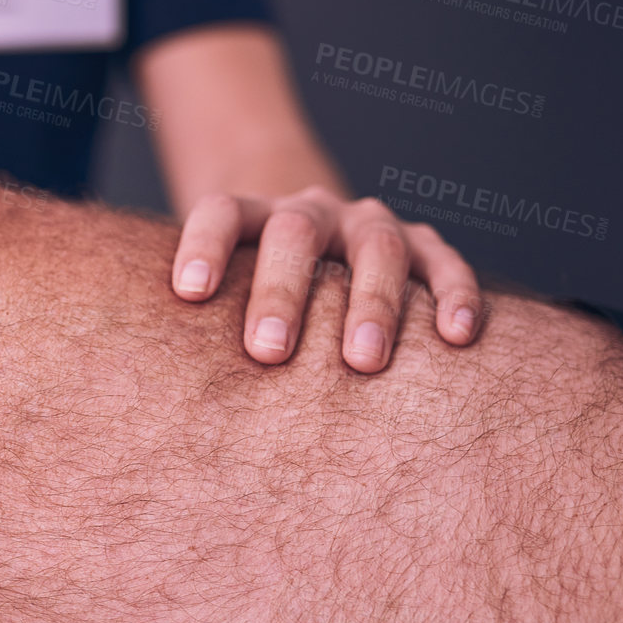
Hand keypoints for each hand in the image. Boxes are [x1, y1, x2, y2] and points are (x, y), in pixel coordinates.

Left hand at [170, 187, 480, 371]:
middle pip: (294, 233)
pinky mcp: (422, 245)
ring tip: (362, 362)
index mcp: (252, 218)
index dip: (204, 245)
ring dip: (370, 302)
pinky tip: (457, 335)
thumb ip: (200, 329)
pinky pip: (443, 263)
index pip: (222, 213)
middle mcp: (310, 213)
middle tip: (266, 353)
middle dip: (282, 292)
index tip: (188, 292)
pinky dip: (454, 294)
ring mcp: (367, 225)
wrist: (310, 244)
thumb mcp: (224, 298)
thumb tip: (165, 410)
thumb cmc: (254, 295)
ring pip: (375, 247)